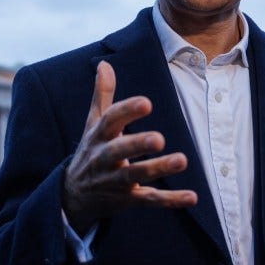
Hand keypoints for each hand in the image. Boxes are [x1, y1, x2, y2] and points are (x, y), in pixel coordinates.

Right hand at [63, 61, 196, 232]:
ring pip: (135, 175)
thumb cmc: (91, 151)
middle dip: (138, 144)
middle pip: (119, 150)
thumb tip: (105, 64)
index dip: (127, 112)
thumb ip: (102, 95)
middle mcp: (104, 158)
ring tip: (182, 160)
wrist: (73, 196)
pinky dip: (170, 200)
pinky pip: (149, 200)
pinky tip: (192, 197)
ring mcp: (116, 181)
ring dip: (158, 169)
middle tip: (159, 138)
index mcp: (98, 136)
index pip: (110, 121)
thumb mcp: (93, 123)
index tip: (146, 103)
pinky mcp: (127, 199)